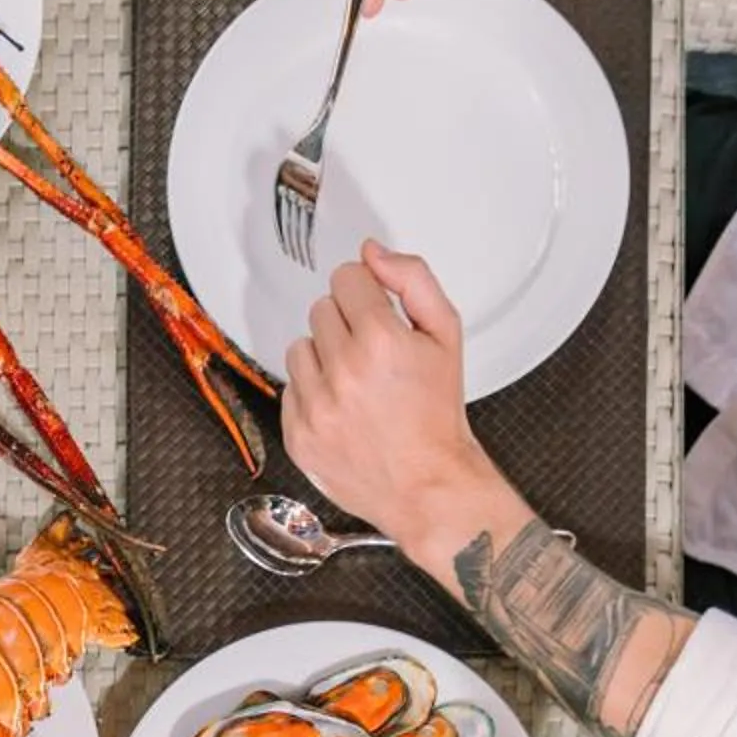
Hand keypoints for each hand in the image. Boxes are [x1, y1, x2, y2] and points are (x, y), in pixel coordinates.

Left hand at [281, 243, 495, 552]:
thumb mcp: (446, 335)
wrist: (427, 485)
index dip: (366, 293)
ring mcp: (316, 406)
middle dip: (347, 324)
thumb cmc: (437, 416)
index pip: (346, 278)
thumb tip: (372, 252)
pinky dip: (312, 394)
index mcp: (380, 341)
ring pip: (300, 347)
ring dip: (324, 358)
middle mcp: (343, 373)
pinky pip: (290, 389)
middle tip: (373, 355)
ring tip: (356, 383)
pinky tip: (342, 409)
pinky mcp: (297, 434)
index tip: (375, 313)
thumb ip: (413, 280)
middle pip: (321, 309)